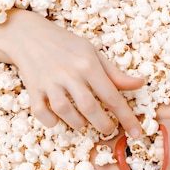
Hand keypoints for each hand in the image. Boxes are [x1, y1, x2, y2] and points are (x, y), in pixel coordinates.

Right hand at [0, 9, 143, 137]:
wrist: (29, 35)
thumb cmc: (67, 46)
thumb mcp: (93, 54)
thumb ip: (115, 74)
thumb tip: (141, 84)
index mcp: (88, 64)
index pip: (112, 96)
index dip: (127, 118)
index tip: (137, 134)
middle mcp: (69, 73)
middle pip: (89, 108)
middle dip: (103, 125)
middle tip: (108, 128)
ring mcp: (49, 81)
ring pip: (65, 112)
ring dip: (78, 123)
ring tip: (85, 122)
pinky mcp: (32, 89)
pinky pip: (41, 113)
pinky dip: (51, 121)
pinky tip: (58, 119)